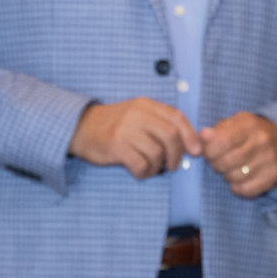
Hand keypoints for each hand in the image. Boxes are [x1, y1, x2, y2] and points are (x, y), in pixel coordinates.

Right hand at [70, 98, 201, 179]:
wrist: (80, 127)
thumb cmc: (114, 125)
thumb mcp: (138, 115)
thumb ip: (160, 124)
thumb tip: (190, 143)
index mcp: (146, 105)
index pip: (176, 117)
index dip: (191, 135)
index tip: (196, 151)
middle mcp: (137, 114)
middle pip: (170, 136)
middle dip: (177, 155)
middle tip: (173, 165)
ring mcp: (126, 130)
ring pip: (156, 153)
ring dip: (158, 166)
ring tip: (151, 167)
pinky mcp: (116, 146)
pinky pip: (140, 164)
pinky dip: (144, 172)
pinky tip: (139, 171)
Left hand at [202, 112, 276, 196]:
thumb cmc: (249, 132)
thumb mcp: (234, 123)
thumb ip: (217, 130)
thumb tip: (202, 136)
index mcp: (250, 125)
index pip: (223, 142)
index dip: (210, 150)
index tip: (208, 151)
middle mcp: (262, 142)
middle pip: (227, 161)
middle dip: (215, 164)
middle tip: (217, 161)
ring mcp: (270, 161)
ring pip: (235, 177)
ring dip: (225, 175)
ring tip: (228, 169)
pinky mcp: (273, 177)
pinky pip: (246, 190)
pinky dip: (236, 187)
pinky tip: (236, 180)